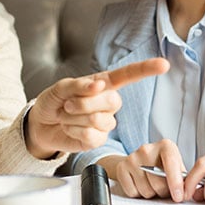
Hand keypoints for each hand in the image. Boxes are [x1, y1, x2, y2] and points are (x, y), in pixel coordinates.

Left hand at [26, 58, 169, 157]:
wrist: (41, 124)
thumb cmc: (53, 101)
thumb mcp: (61, 87)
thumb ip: (79, 85)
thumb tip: (99, 85)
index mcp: (103, 83)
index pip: (129, 75)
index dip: (146, 69)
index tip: (163, 65)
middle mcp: (108, 102)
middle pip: (112, 101)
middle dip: (85, 103)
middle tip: (68, 104)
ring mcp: (104, 122)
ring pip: (100, 121)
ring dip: (75, 118)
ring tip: (66, 115)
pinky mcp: (98, 140)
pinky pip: (92, 136)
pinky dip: (75, 131)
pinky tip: (69, 128)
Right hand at [99, 138, 185, 201]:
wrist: (139, 160)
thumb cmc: (162, 165)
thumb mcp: (176, 166)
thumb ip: (183, 178)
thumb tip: (187, 192)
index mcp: (165, 146)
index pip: (171, 164)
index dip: (175, 183)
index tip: (178, 197)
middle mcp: (147, 149)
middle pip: (158, 184)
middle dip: (163, 192)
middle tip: (164, 188)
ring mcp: (132, 158)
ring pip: (146, 191)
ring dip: (151, 194)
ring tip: (151, 185)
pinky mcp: (121, 168)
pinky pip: (132, 192)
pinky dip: (138, 194)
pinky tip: (140, 184)